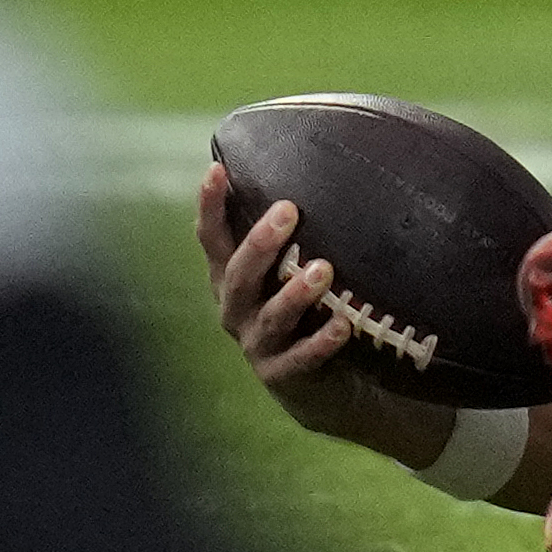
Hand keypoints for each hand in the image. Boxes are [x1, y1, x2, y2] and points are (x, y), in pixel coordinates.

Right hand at [196, 165, 448, 466]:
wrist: (318, 387)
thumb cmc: (305, 311)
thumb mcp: (289, 271)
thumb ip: (294, 235)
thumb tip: (328, 164)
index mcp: (231, 278)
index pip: (212, 238)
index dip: (209, 206)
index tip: (216, 170)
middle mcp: (236, 308)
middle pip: (238, 275)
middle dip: (260, 243)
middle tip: (288, 210)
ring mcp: (257, 343)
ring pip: (270, 316)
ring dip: (295, 293)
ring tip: (323, 270)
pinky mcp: (282, 375)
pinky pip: (300, 359)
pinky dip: (320, 342)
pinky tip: (342, 325)